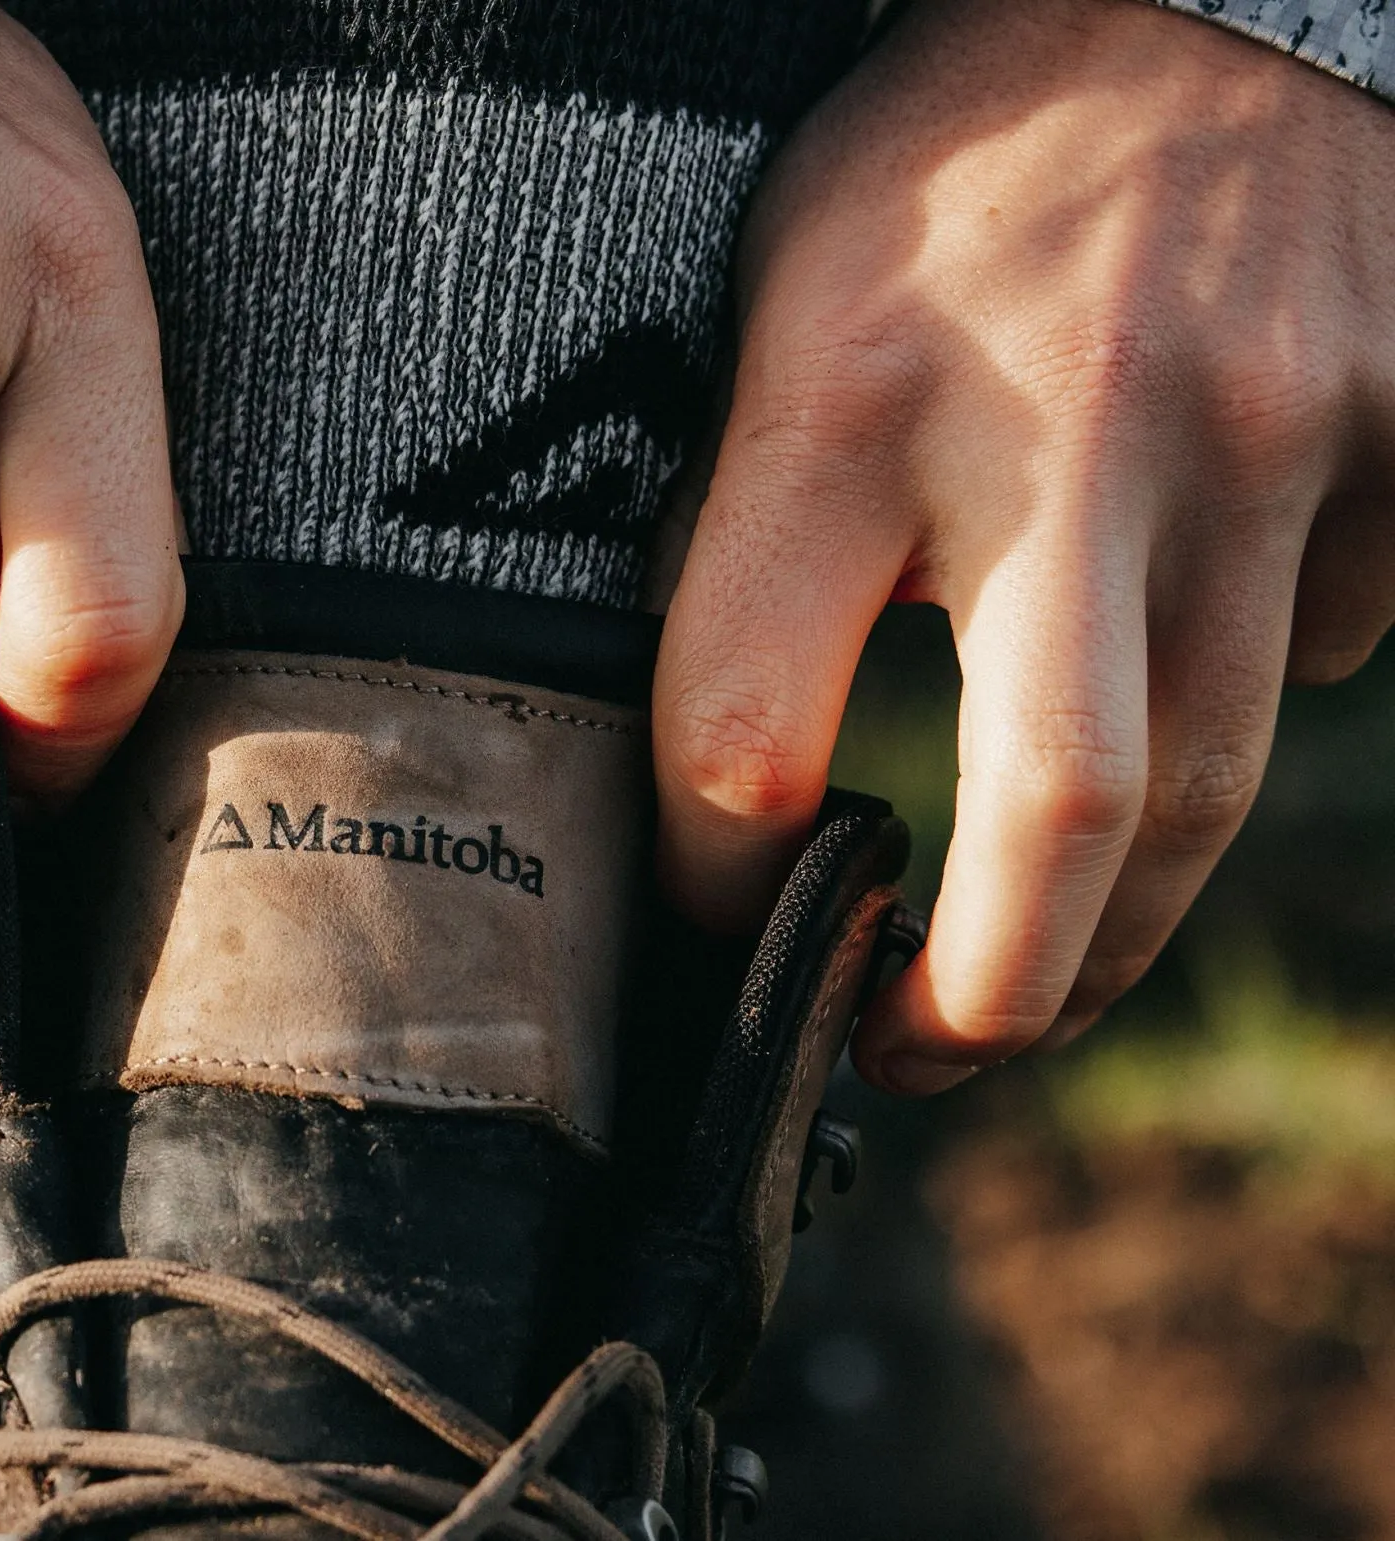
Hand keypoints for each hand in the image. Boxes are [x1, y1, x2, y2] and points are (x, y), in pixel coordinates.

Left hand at [654, 0, 1394, 1092]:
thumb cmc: (938, 165)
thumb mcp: (775, 315)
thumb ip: (756, 534)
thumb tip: (756, 767)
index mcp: (843, 393)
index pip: (747, 724)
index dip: (720, 873)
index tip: (724, 908)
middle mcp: (1069, 424)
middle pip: (1062, 810)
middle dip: (992, 991)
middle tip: (916, 1052)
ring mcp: (1267, 431)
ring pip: (1213, 779)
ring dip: (1117, 923)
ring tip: (1032, 970)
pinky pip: (1339, 648)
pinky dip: (1249, 713)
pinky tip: (1179, 687)